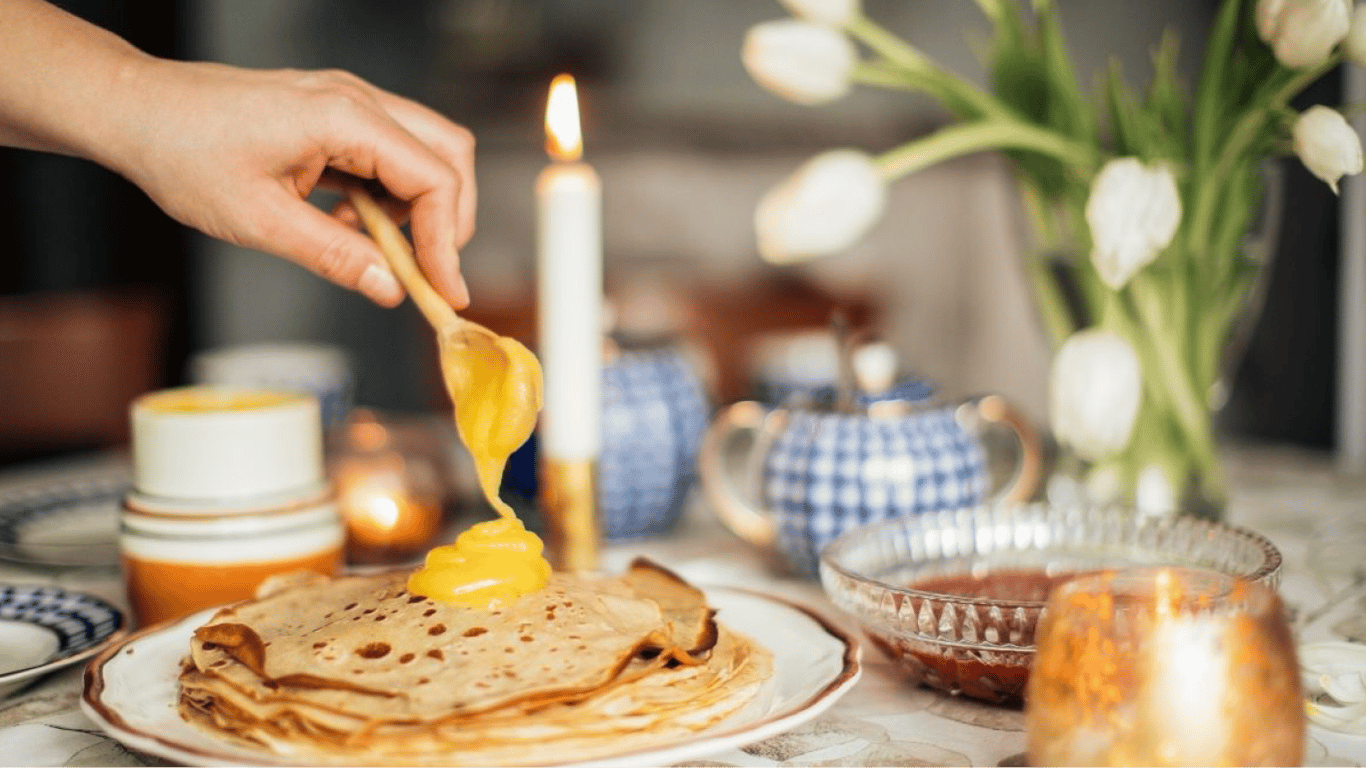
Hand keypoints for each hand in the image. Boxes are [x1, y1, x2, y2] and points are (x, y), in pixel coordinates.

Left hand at [101, 60, 474, 307]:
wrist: (138, 110)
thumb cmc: (184, 152)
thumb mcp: (261, 221)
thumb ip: (336, 255)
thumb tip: (391, 289)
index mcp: (344, 118)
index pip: (434, 179)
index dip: (446, 242)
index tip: (443, 291)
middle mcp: (357, 100)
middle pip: (449, 154)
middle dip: (451, 218)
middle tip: (430, 272)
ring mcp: (348, 102)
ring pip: (425, 151)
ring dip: (419, 206)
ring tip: (377, 247)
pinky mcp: (336, 114)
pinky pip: (390, 152)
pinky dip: (390, 194)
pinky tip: (351, 221)